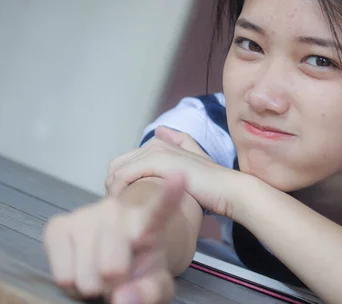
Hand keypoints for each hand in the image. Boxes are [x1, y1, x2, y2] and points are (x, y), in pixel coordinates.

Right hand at [43, 173, 184, 303]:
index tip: (180, 175)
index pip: (160, 209)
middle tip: (119, 278)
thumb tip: (123, 297)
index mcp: (149, 222)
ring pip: (85, 278)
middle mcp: (116, 210)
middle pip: (112, 269)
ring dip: (91, 286)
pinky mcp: (58, 225)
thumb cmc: (139, 271)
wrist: (112, 258)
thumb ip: (151, 292)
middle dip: (114, 285)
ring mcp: (86, 214)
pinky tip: (80, 268)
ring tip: (100, 273)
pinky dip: (71, 283)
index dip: (169, 194)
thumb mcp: (156, 286)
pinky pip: (62, 275)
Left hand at [105, 126, 241, 217]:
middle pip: (117, 165)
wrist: (228, 190)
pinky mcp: (156, 162)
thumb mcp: (196, 161)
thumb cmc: (212, 185)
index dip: (121, 182)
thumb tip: (160, 130)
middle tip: (120, 209)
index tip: (125, 202)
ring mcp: (156, 151)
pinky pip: (123, 175)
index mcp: (163, 144)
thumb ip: (180, 143)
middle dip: (113, 186)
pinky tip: (125, 207)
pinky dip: (118, 191)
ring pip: (117, 170)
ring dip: (113, 191)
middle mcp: (157, 144)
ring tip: (121, 211)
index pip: (126, 161)